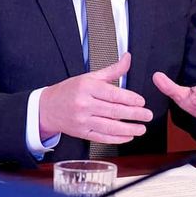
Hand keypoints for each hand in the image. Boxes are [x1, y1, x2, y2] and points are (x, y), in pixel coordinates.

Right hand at [38, 53, 152, 142]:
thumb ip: (112, 70)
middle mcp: (84, 104)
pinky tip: (128, 136)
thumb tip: (127, 58)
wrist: (48, 107)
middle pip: (113, 111)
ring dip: (128, 129)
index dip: (129, 99)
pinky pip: (102, 137)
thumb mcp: (89, 76)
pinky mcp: (81, 133)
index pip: (112, 94)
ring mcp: (82, 120)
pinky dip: (117, 138)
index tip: (141, 101)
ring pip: (109, 126)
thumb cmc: (70, 91)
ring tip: (142, 128)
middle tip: (148, 115)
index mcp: (87, 87)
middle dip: (134, 114)